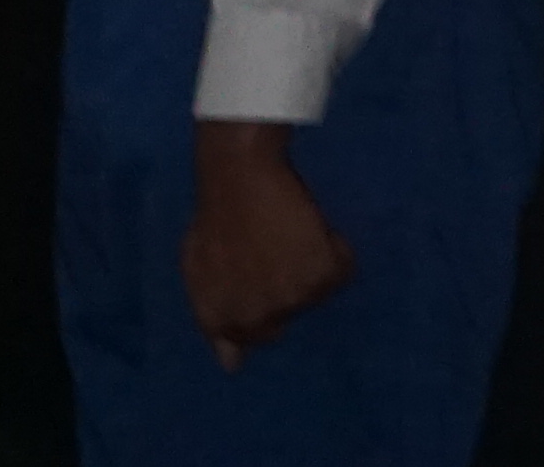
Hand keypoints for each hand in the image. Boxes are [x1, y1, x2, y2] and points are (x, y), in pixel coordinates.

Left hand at [180, 121, 352, 363]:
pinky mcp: (322, 275)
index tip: (266, 278)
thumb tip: (234, 367)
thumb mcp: (200, 274)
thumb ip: (216, 320)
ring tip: (291, 234)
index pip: (254, 339)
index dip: (263, 304)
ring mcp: (291, 299)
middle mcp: (258, 319)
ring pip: (319, 293)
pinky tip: (313, 228)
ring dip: (311, 267)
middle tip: (278, 250)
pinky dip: (337, 250)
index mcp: (223, 321)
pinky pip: (343, 271)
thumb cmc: (216, 218)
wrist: (239, 178)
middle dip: (286, 287)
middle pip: (290, 315)